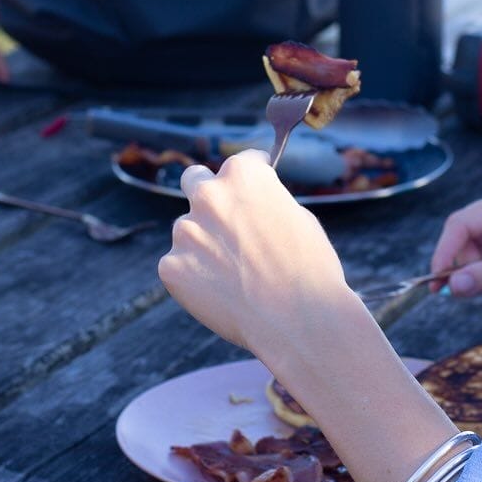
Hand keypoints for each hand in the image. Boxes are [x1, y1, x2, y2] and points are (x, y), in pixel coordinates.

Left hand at [159, 150, 351, 356]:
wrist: (298, 319)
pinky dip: (195, 278)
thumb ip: (267, 204)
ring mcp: (185, 230)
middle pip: (195, 180)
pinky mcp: (171, 266)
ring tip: (236, 277)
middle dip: (207, 194)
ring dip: (204, 243)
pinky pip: (179, 267)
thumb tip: (253, 209)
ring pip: (188, 231)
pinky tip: (223, 295)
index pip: (242, 162)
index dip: (253, 179)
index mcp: (244, 174)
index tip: (255, 192)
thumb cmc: (309, 269)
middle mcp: (208, 194)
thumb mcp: (299, 218)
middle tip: (223, 220)